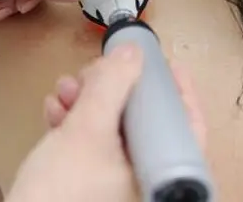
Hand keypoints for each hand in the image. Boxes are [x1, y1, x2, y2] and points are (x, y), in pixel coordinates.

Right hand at [7, 45, 206, 201]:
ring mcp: (119, 185)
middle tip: (96, 72)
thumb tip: (132, 55)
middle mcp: (146, 184)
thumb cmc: (59, 195)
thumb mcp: (86, 130)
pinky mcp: (92, 185)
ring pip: (114, 131)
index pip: (187, 126)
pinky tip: (56, 111)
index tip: (162, 64)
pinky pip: (94, 145)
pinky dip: (76, 123)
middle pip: (145, 123)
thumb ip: (111, 87)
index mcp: (161, 178)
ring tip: (66, 90)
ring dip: (88, 102)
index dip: (174, 90)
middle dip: (115, 90)